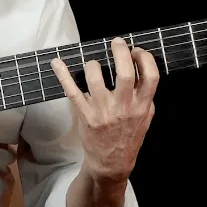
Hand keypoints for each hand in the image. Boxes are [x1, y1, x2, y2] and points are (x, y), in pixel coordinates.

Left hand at [50, 37, 158, 183]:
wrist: (112, 163)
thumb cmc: (129, 137)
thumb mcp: (146, 118)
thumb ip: (145, 96)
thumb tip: (141, 67)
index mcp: (142, 106)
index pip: (150, 76)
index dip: (145, 58)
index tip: (137, 51)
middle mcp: (124, 107)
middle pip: (124, 73)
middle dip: (120, 52)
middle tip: (116, 42)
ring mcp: (103, 111)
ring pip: (96, 78)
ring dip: (94, 64)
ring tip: (94, 64)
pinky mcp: (85, 116)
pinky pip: (72, 92)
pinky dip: (63, 75)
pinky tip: (56, 63)